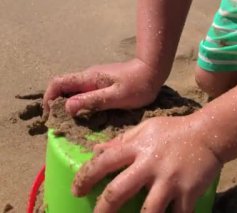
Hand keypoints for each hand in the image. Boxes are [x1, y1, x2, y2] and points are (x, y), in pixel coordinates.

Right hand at [43, 59, 164, 115]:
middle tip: (61, 123)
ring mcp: (96, 79)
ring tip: (73, 123)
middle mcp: (88, 77)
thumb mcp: (115, 97)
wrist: (153, 71)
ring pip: (75, 91)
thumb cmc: (137, 85)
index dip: (49, 98)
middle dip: (57, 104)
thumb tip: (67, 107)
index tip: (50, 115)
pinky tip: (89, 116)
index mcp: (88, 78)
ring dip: (70, 105)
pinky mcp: (104, 84)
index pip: (58, 83)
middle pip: (64, 88)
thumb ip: (92, 101)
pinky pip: (86, 93)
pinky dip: (81, 104)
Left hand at [72, 115, 221, 212]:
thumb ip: (122, 140)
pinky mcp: (188, 192)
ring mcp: (170, 180)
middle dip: (102, 210)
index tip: (77, 190)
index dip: (85, 177)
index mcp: (137, 147)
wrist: (208, 134)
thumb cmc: (174, 131)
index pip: (104, 162)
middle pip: (118, 191)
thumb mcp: (146, 128)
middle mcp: (150, 164)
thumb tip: (96, 151)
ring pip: (147, 211)